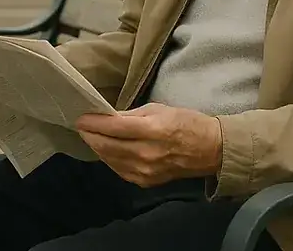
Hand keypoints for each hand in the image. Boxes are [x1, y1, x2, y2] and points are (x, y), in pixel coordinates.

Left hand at [75, 102, 221, 186]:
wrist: (210, 150)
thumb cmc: (186, 123)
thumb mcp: (159, 109)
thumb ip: (132, 115)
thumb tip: (109, 117)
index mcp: (152, 130)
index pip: (113, 127)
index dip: (94, 123)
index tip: (81, 118)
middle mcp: (146, 153)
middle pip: (107, 146)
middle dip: (90, 136)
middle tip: (81, 127)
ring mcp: (145, 171)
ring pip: (110, 160)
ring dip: (97, 148)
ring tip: (90, 137)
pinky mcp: (146, 182)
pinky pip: (120, 170)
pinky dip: (109, 160)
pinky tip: (106, 151)